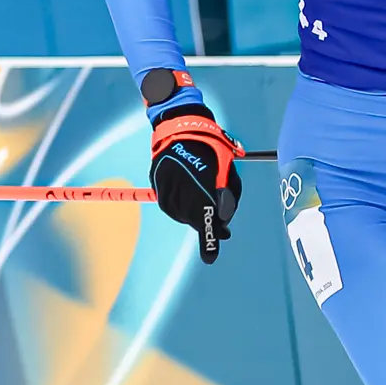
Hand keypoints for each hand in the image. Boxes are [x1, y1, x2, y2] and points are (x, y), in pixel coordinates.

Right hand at [150, 104, 243, 264]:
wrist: (182, 125)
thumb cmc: (211, 146)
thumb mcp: (226, 168)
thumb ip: (228, 194)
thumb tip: (224, 221)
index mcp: (202, 178)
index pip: (206, 214)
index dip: (209, 237)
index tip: (210, 259)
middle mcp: (181, 182)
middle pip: (193, 217)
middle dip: (207, 223)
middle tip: (223, 229)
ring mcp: (166, 182)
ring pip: (180, 214)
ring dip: (193, 216)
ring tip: (205, 206)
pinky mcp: (157, 182)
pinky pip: (169, 206)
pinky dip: (181, 208)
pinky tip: (190, 200)